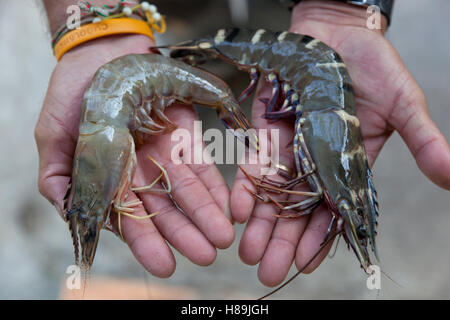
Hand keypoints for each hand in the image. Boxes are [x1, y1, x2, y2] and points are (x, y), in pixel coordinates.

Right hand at [35, 34, 233, 276]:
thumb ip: (59, 178)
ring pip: (187, 191)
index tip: (166, 264)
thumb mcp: (52, 134)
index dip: (147, 242)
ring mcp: (165, 154)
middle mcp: (140, 171)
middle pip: (164, 209)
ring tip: (223, 237)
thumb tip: (73, 218)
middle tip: (207, 255)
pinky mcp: (186, 135)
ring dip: (206, 214)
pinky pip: (203, 164)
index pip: (129, 217)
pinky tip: (228, 206)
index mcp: (109, 178)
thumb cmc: (73, 92)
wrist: (101, 51)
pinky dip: (215, 186)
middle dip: (185, 233)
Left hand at [231, 0, 449, 286]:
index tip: (304, 264)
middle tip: (266, 271)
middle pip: (297, 210)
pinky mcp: (265, 129)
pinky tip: (237, 210)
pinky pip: (253, 162)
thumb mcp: (403, 104)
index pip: (334, 210)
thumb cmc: (373, 66)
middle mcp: (315, 163)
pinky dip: (245, 185)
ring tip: (247, 253)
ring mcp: (289, 148)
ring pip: (272, 194)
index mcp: (348, 165)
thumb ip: (422, 140)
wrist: (337, 33)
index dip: (319, 238)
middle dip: (282, 241)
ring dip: (260, 224)